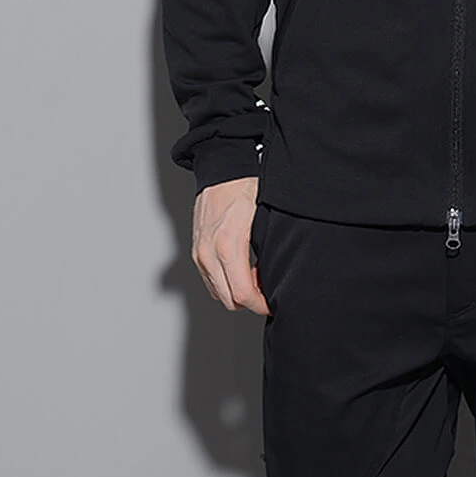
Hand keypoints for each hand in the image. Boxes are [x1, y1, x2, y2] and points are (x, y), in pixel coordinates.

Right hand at [191, 175, 270, 314]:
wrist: (221, 172)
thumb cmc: (244, 188)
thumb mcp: (263, 218)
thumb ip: (268, 249)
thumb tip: (278, 272)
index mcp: (228, 246)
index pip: (242, 294)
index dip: (260, 304)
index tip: (273, 303)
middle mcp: (209, 254)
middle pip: (229, 300)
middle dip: (250, 301)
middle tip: (267, 288)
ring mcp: (200, 254)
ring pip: (218, 293)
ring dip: (237, 292)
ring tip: (255, 275)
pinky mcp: (196, 252)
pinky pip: (210, 280)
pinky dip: (226, 282)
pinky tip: (241, 267)